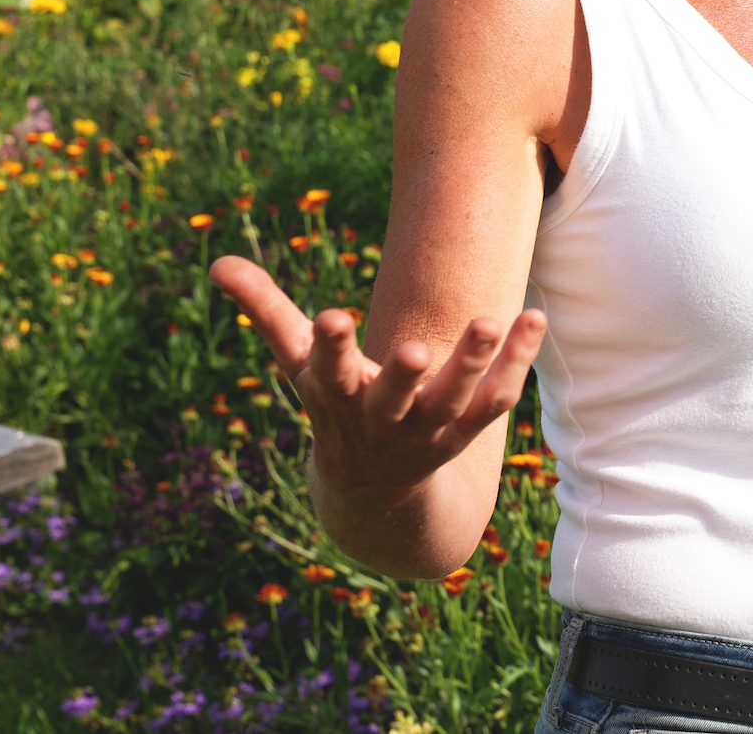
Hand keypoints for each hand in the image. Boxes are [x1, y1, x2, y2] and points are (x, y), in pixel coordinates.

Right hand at [208, 254, 546, 501]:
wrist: (372, 489)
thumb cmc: (332, 404)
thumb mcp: (296, 361)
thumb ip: (266, 311)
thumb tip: (217, 263)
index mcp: (336, 396)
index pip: (328, 372)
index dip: (330, 348)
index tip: (332, 318)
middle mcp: (382, 418)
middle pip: (395, 397)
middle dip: (405, 375)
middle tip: (418, 348)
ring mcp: (427, 429)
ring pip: (454, 399)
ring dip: (474, 362)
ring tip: (491, 319)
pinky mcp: (465, 432)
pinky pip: (496, 400)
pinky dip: (517, 363)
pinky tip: (535, 318)